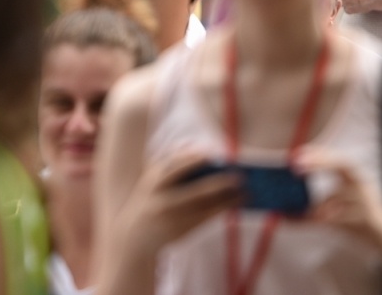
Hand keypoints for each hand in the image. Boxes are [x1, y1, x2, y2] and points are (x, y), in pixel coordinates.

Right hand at [118, 152, 241, 257]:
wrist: (136, 237)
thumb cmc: (149, 201)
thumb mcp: (151, 179)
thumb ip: (168, 160)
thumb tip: (192, 145)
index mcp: (155, 182)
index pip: (176, 167)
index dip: (194, 160)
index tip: (212, 154)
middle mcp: (165, 200)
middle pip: (197, 191)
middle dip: (220, 183)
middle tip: (240, 175)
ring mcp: (176, 217)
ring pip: (208, 206)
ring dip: (229, 198)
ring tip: (246, 190)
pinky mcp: (185, 228)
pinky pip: (210, 217)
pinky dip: (225, 208)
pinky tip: (237, 202)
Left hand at [301, 152, 381, 254]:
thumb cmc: (355, 220)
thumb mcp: (329, 214)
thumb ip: (308, 212)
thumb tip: (281, 214)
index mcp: (350, 177)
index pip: (334, 158)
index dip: (316, 154)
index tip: (296, 153)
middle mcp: (361, 182)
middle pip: (344, 164)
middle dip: (321, 162)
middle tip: (297, 166)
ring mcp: (368, 197)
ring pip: (342, 193)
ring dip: (323, 204)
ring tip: (311, 215)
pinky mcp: (372, 214)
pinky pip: (350, 213)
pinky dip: (334, 217)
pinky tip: (323, 221)